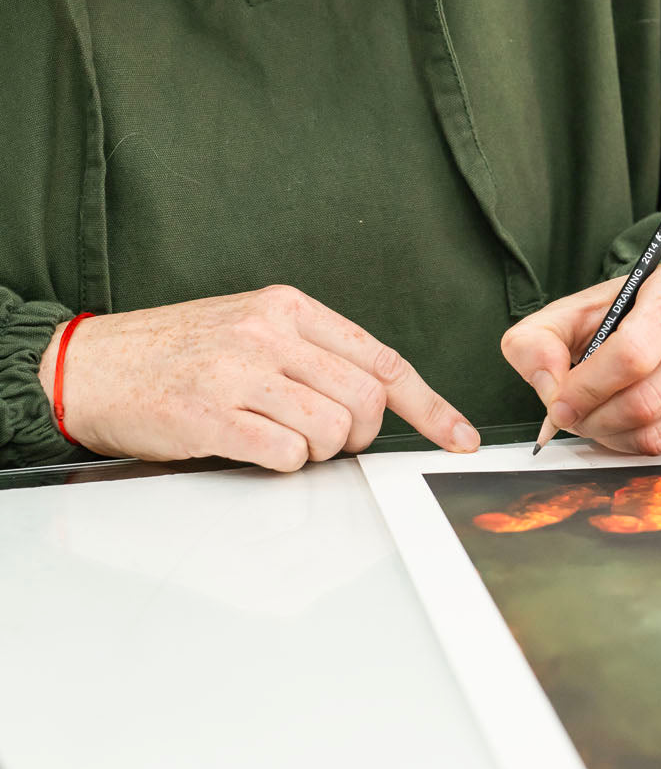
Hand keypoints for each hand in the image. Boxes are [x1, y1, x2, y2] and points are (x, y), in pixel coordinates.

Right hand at [38, 285, 479, 470]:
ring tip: (279, 437)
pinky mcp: (212, 414)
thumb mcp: (253, 327)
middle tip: (330, 441)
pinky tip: (253, 446)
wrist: (94, 365)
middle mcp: (271, 333)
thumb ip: (314, 354)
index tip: (459, 436)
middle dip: (360, 437)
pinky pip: (285, 453)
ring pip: (330, 431)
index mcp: (290, 307)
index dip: (430, 406)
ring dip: (318, 452)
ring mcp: (241, 372)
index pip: (383, 359)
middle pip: (365, 401)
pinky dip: (282, 462)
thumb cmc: (178, 351)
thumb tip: (375, 404)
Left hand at [501, 259, 660, 454]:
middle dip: (597, 419)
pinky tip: (628, 426)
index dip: (587, 388)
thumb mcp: (572, 313)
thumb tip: (549, 388)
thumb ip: (538, 341)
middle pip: (648, 397)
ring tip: (598, 421)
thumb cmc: (622, 317)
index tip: (559, 405)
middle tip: (574, 419)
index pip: (633, 353)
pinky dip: (644, 445)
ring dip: (617, 437)